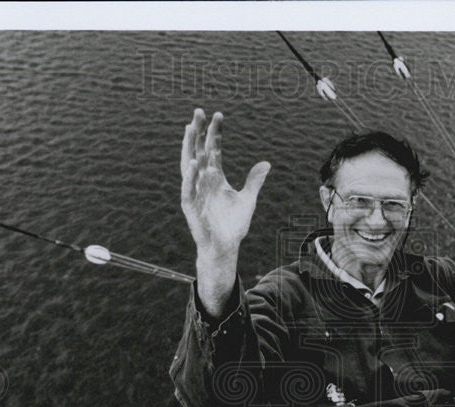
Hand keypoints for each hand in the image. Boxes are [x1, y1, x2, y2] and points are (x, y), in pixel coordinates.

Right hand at [180, 108, 269, 263]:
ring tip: (190, 129)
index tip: (218, 115)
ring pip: (189, 166)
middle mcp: (203, 181)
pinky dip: (190, 177)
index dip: (215, 132)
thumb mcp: (248, 200)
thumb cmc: (233, 225)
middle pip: (199, 151)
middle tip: (198, 111)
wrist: (224, 247)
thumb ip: (254, 181)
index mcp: (215, 177)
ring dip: (189, 148)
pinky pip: (188, 189)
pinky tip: (193, 163)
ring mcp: (195, 192)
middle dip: (198, 132)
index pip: (213, 149)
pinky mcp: (191, 207)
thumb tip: (266, 163)